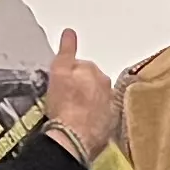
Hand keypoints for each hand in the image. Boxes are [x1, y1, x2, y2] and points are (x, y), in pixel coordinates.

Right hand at [45, 33, 119, 157]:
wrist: (74, 137)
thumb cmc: (64, 104)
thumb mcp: (59, 72)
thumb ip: (66, 51)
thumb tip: (70, 32)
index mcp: (94, 72)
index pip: (82, 67)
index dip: (68, 75)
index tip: (60, 85)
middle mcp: (107, 88)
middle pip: (92, 84)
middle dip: (81, 89)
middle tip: (64, 101)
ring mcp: (110, 108)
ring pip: (98, 101)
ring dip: (88, 105)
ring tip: (72, 116)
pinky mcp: (109, 128)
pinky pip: (101, 120)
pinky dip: (93, 121)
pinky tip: (80, 127)